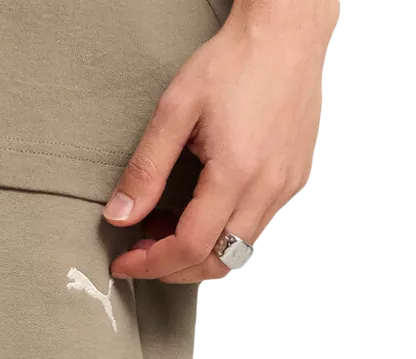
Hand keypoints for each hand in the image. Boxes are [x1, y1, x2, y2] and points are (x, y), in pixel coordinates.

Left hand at [105, 0, 337, 284]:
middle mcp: (269, 187)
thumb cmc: (236, 61)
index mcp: (238, 172)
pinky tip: (200, 208)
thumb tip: (120, 216)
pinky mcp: (295, 179)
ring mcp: (286, 186)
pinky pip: (256, 226)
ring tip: (167, 226)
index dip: (151, 265)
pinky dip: (223, 233)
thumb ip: (146, 169)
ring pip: (239, 251)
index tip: (125, 262)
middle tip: (142, 249)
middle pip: (217, 263)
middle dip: (173, 268)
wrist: (286, 32)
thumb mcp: (176, 109)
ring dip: (198, 252)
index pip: (190, 248)